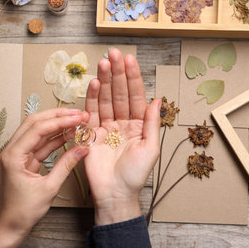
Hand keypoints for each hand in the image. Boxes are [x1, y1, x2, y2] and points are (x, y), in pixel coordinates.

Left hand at [0, 108, 89, 247]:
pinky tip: (69, 134)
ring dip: (57, 125)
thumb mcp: (49, 188)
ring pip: (37, 132)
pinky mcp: (24, 161)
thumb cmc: (25, 211)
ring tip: (77, 121)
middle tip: (78, 114)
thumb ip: (66, 165)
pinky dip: (54, 139)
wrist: (12, 226)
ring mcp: (17, 155)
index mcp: (13, 155)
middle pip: (35, 123)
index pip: (38, 128)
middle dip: (57, 116)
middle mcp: (12, 151)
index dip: (60, 120)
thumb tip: (83, 148)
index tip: (77, 117)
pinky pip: (39, 144)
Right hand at [84, 48, 160, 225]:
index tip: (130, 60)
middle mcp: (121, 123)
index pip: (135, 96)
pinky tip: (93, 84)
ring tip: (103, 63)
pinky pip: (91, 113)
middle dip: (117, 73)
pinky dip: (91, 98)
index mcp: (138, 125)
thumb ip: (152, 123)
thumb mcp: (151, 148)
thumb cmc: (135, 176)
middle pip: (118, 93)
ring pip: (104, 99)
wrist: (115, 194)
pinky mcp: (90, 134)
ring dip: (104, 81)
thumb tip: (158, 100)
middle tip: (114, 54)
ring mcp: (105, 127)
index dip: (132, 78)